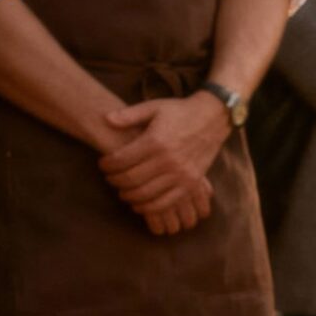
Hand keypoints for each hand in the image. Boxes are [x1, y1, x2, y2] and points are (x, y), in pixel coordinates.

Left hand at [100, 93, 225, 235]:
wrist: (213, 118)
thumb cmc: (180, 112)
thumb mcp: (154, 107)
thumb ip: (129, 115)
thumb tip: (105, 119)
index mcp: (155, 141)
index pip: (121, 160)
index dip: (107, 165)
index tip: (102, 164)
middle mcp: (168, 160)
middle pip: (131, 179)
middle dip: (114, 181)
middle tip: (109, 178)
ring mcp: (181, 174)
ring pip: (146, 194)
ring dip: (129, 196)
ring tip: (122, 191)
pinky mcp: (191, 184)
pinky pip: (166, 203)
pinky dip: (149, 208)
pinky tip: (139, 205)